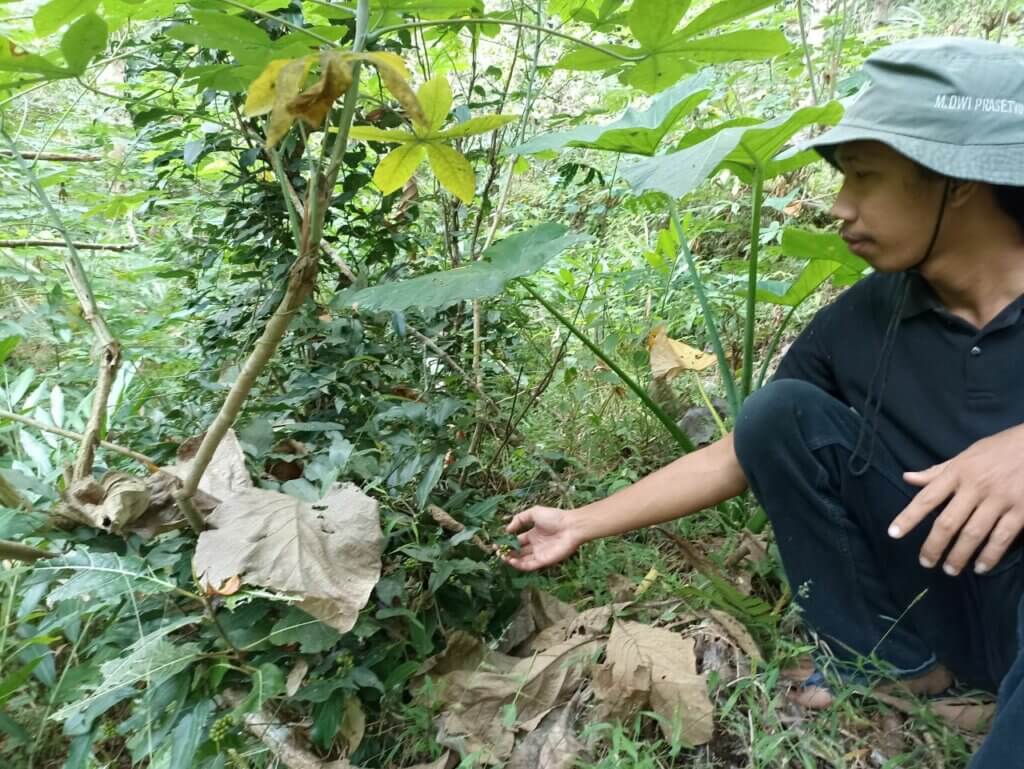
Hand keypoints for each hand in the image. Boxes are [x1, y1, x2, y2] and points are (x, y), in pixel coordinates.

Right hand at [503, 506, 581, 571]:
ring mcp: (539, 554)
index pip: (517, 541)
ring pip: (522, 560)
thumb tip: (507, 529)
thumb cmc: (554, 517)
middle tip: (497, 552)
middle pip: (518, 552)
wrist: (571, 526)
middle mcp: (535, 545)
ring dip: (511, 560)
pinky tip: (511, 561)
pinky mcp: (544, 561)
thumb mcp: (534, 512)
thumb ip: (519, 519)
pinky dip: (519, 565)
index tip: (497, 543)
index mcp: (533, 534)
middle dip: (507, 552)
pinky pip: (529, 565)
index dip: (507, 542)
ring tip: (502, 557)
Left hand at [889, 425, 1023, 575]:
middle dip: (934, 545)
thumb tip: (908, 478)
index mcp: (958, 472)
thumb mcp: (967, 454)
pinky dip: (990, 555)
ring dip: (959, 555)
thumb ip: (938, 471)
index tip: (893, 534)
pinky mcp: (1021, 510)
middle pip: (948, 522)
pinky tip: (980, 567)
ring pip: (973, 534)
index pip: (927, 498)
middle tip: (925, 562)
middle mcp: (975, 487)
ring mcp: (999, 500)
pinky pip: (1002, 538)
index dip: (909, 517)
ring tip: (950, 570)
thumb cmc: (1000, 449)